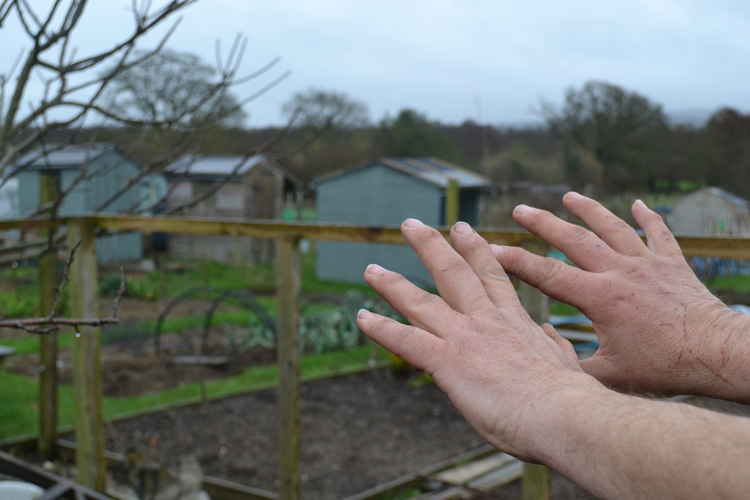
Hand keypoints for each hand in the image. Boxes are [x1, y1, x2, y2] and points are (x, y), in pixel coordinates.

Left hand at [356, 218, 600, 459]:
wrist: (562, 412)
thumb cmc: (567, 396)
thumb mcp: (564, 360)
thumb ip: (551, 344)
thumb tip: (550, 334)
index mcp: (513, 320)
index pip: (490, 276)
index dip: (475, 250)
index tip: (463, 230)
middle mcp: (485, 320)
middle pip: (453, 273)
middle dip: (430, 246)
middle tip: (411, 225)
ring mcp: (464, 338)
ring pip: (421, 302)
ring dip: (393, 284)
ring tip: (371, 269)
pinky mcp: (448, 362)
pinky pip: (406, 341)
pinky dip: (382, 329)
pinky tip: (362, 318)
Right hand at [494, 192, 749, 398]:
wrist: (714, 353)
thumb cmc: (664, 367)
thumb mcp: (610, 374)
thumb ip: (573, 365)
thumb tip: (544, 362)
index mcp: (600, 297)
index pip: (547, 275)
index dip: (516, 261)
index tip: (492, 249)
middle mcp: (619, 272)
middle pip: (574, 239)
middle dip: (543, 223)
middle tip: (520, 210)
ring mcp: (647, 263)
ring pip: (612, 227)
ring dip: (588, 210)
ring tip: (569, 196)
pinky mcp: (672, 264)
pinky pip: (658, 233)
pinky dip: (647, 217)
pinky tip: (639, 203)